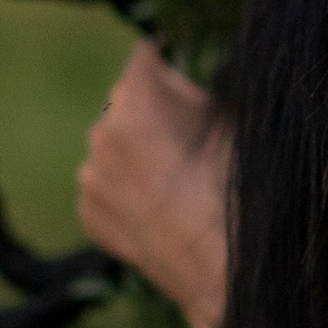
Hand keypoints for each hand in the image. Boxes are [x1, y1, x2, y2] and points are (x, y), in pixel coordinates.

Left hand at [79, 43, 231, 327]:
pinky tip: (162, 211)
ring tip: (179, 183)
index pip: (146, 56)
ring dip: (137, 155)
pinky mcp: (89, 214)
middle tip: (192, 143)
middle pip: (126, 103)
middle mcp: (101, 132)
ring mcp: (91, 177)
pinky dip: (128, 193)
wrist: (224, 271)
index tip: (186, 74)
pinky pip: (107, 187)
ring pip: (113, 148)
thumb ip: (192, 91)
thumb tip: (174, 78)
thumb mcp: (231, 120)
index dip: (171, 65)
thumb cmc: (239, 188)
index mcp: (135, 98)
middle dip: (152, 114)